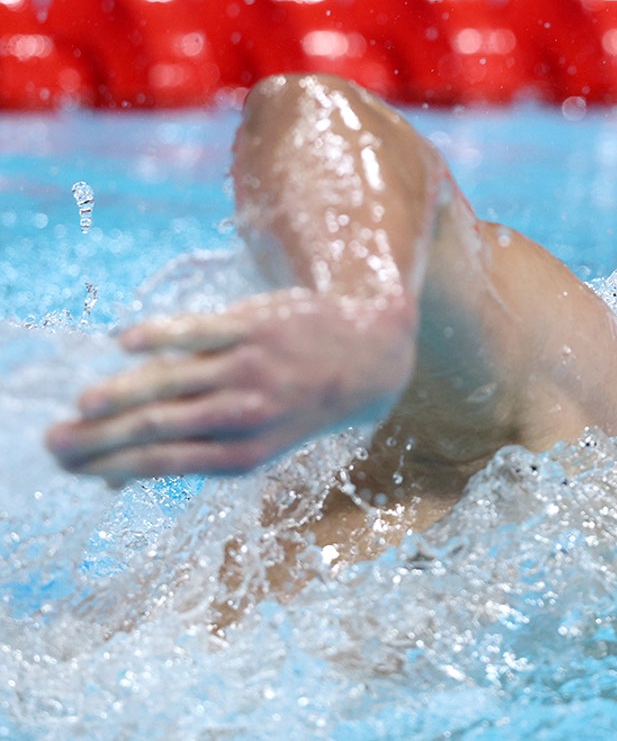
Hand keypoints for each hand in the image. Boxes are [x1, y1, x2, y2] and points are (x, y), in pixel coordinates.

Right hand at [45, 288, 416, 484]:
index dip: (110, 465)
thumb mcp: (256, 444)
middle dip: (99, 436)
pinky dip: (158, 336)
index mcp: (242, 452)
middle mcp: (245, 413)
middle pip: (157, 426)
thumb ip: (188, 456)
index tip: (66, 465)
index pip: (161, 462)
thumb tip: (111, 481)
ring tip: (81, 403)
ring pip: (171, 381)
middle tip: (53, 441)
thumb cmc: (297, 406)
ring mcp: (250, 368)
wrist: (370, 357)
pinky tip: (124, 343)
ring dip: (119, 393)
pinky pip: (198, 331)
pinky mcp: (255, 327)